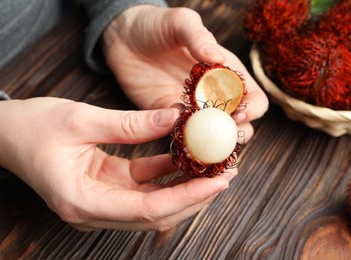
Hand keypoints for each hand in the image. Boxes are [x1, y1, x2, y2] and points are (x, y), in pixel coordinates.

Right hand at [0, 98, 231, 230]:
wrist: (6, 134)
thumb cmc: (33, 127)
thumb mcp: (81, 119)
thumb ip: (130, 124)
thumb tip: (175, 119)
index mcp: (82, 201)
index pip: (148, 210)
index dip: (187, 197)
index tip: (219, 181)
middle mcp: (93, 211)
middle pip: (157, 214)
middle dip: (195, 195)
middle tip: (227, 173)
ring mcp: (100, 202)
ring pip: (153, 203)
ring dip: (184, 186)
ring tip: (214, 166)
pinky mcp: (105, 187)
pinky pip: (142, 185)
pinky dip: (165, 174)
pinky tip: (186, 157)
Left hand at [102, 5, 268, 132]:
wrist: (124, 38)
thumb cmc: (157, 25)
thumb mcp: (180, 22)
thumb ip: (198, 37)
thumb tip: (218, 58)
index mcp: (226, 72)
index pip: (253, 97)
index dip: (251, 108)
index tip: (237, 113)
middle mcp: (213, 94)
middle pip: (238, 123)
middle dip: (235, 133)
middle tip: (220, 135)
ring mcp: (191, 109)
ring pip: (212, 135)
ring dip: (212, 143)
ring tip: (202, 144)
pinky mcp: (168, 117)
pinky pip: (183, 135)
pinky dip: (186, 142)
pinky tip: (180, 142)